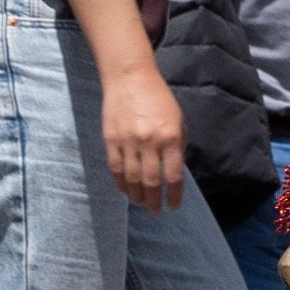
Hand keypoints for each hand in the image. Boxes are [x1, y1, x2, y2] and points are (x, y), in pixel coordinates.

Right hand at [99, 57, 188, 210]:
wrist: (130, 78)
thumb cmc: (159, 99)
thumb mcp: (178, 120)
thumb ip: (178, 147)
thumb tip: (174, 173)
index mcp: (170, 137)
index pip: (173, 175)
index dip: (174, 195)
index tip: (173, 206)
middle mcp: (149, 142)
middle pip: (151, 181)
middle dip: (154, 200)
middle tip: (155, 210)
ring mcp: (128, 142)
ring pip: (132, 178)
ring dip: (137, 196)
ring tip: (141, 203)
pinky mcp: (111, 140)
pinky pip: (115, 169)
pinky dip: (120, 183)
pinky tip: (126, 190)